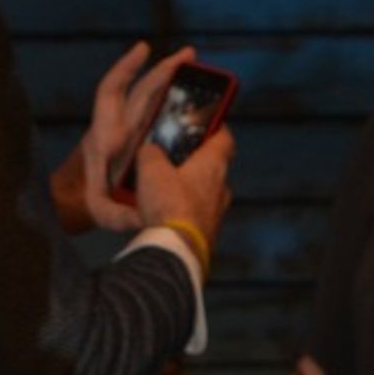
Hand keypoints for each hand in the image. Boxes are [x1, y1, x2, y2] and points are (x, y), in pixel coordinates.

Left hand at [49, 41, 194, 233]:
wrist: (86, 204)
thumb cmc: (90, 203)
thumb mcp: (102, 211)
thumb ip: (119, 216)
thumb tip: (143, 218)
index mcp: (106, 135)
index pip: (111, 92)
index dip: (125, 69)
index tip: (143, 49)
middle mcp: (120, 127)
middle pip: (141, 91)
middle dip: (164, 70)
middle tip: (190, 56)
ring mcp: (133, 131)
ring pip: (153, 97)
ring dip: (172, 78)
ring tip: (194, 62)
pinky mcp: (143, 138)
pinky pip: (160, 114)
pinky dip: (175, 101)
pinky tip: (196, 97)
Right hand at [134, 123, 234, 255]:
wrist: (176, 250)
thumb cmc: (168, 205)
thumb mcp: (150, 169)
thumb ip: (150, 153)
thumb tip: (149, 150)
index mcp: (213, 165)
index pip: (225, 139)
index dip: (217, 129)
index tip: (208, 125)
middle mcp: (221, 189)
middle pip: (214, 169)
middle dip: (197, 164)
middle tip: (176, 161)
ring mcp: (216, 215)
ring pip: (206, 196)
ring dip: (190, 192)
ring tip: (166, 193)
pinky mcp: (208, 236)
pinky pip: (198, 219)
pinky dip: (185, 215)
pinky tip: (166, 217)